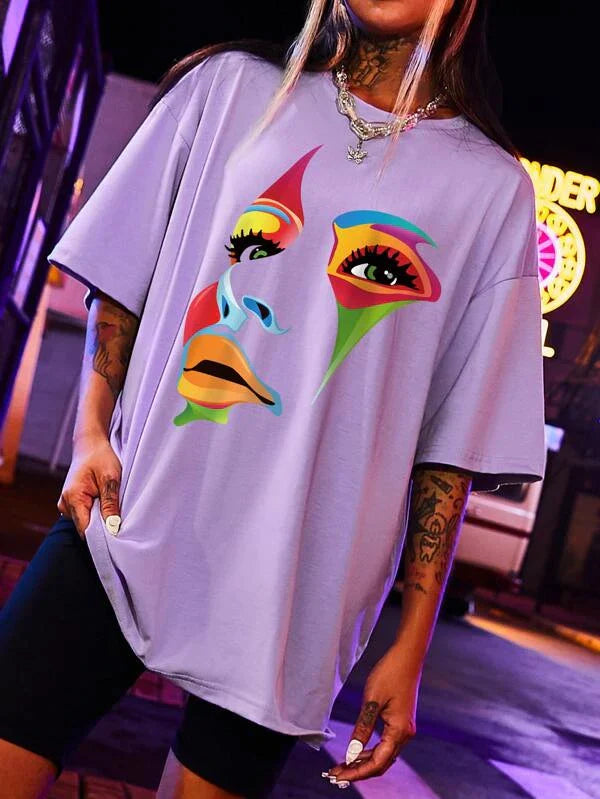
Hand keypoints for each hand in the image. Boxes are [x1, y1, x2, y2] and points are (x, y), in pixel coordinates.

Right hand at [57, 433, 121, 538]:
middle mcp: (65, 503)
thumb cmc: (101, 457)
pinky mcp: (70, 503)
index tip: (117, 533)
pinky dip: (96, 512)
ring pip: (85, 522)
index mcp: (73, 497)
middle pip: (85, 527)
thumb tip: (113, 527)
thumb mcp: (111, 478)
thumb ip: (110, 504)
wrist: (90, 445)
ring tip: (110, 502)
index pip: (85, 529)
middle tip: (119, 515)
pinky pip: (84, 515)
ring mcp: (66, 504)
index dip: (101, 534)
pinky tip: (103, 501)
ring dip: (99, 517)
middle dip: (102, 525)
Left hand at [323, 642, 420, 787]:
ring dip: (364, 762)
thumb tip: (351, 754)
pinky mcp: (401, 722)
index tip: (339, 777)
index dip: (357, 773)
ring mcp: (404, 729)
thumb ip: (362, 729)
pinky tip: (357, 752)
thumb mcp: (371, 701)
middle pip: (381, 763)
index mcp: (399, 731)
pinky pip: (385, 744)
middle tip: (336, 774)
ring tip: (343, 765)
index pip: (377, 763)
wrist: (407, 656)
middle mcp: (405, 734)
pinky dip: (371, 751)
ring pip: (383, 755)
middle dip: (358, 771)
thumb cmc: (389, 674)